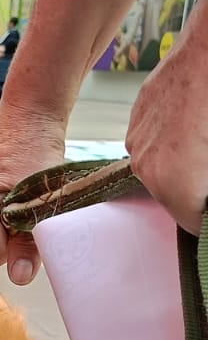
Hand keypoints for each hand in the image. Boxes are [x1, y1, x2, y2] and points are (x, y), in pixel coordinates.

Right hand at [0, 106, 68, 284]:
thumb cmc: (36, 149)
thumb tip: (20, 279)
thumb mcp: (39, 200)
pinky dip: (2, 218)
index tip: (33, 218)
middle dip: (9, 239)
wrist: (30, 114)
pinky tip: (15, 199)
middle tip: (30, 210)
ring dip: (6, 229)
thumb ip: (28, 243)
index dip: (19, 244)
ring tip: (23, 202)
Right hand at [126, 30, 207, 232]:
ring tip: (204, 146)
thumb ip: (207, 188)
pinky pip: (155, 143)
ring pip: (161, 170)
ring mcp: (138, 139)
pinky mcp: (139, 115)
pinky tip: (196, 126)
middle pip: (172, 199)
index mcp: (173, 181)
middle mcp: (146, 165)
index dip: (205, 220)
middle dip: (194, 193)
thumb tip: (201, 207)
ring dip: (183, 168)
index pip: (191, 225)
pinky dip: (173, 144)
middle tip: (207, 173)